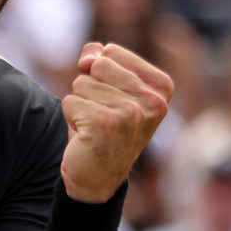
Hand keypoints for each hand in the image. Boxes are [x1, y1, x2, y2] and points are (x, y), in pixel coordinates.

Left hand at [60, 43, 172, 204]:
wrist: (96, 179)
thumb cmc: (102, 130)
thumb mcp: (107, 90)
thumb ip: (99, 60)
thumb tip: (89, 54)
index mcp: (161, 86)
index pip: (111, 51)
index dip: (99, 75)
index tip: (111, 102)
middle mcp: (152, 100)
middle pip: (95, 65)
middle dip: (88, 89)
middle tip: (99, 117)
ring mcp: (131, 112)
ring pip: (80, 83)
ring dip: (79, 106)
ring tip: (93, 127)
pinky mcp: (105, 124)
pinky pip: (69, 101)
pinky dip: (70, 118)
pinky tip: (85, 136)